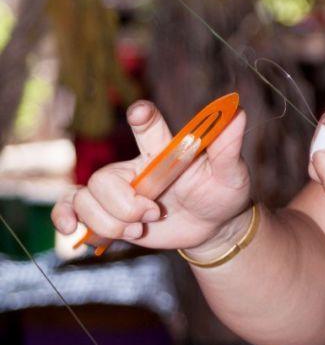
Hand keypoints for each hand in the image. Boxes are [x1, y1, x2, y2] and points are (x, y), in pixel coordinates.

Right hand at [51, 101, 252, 252]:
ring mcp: (118, 190)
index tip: (141, 113)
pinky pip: (72, 207)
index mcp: (164, 151)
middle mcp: (136, 167)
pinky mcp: (108, 211)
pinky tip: (73, 231)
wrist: (214, 225)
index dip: (143, 119)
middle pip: (104, 179)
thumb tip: (239, 113)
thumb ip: (228, 148)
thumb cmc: (223, 193)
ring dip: (111, 222)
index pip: (149, 128)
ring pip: (87, 199)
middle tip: (154, 213)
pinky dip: (66, 218)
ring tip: (140, 228)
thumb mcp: (232, 174)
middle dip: (125, 205)